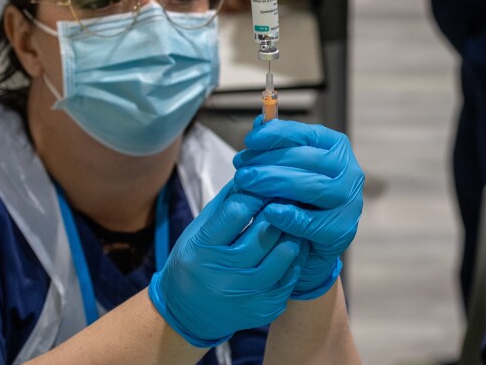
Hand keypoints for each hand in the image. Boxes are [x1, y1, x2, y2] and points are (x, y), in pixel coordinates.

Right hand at [148, 182, 306, 346]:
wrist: (187, 314)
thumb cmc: (195, 260)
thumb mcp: (199, 229)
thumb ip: (225, 202)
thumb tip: (252, 170)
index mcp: (201, 250)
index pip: (237, 211)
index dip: (257, 192)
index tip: (269, 180)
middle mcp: (222, 276)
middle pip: (265, 232)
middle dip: (280, 209)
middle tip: (293, 192)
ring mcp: (245, 295)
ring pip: (284, 253)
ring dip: (293, 231)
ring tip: (298, 216)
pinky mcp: (264, 309)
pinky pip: (291, 276)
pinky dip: (296, 255)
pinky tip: (297, 241)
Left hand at [233, 119, 363, 299]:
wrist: (309, 245)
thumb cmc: (296, 198)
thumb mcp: (286, 168)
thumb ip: (275, 145)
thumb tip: (259, 121)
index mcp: (336, 147)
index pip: (306, 134)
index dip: (277, 134)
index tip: (250, 140)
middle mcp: (349, 171)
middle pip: (307, 159)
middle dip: (269, 162)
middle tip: (241, 169)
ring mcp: (350, 201)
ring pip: (312, 187)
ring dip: (275, 184)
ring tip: (246, 184)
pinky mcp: (342, 229)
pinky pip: (314, 222)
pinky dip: (290, 216)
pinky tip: (269, 212)